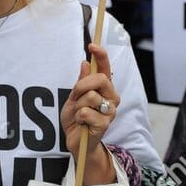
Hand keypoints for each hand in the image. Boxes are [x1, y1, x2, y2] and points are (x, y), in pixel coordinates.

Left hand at [61, 43, 119, 164]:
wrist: (76, 140)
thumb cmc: (77, 118)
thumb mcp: (74, 97)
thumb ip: (81, 81)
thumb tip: (85, 63)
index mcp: (104, 88)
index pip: (106, 68)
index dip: (101, 55)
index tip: (92, 45)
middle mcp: (111, 97)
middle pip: (100, 79)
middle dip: (82, 85)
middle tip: (74, 96)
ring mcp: (110, 111)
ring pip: (90, 96)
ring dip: (78, 105)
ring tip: (79, 114)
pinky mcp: (105, 124)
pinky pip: (86, 112)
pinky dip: (78, 117)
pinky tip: (82, 123)